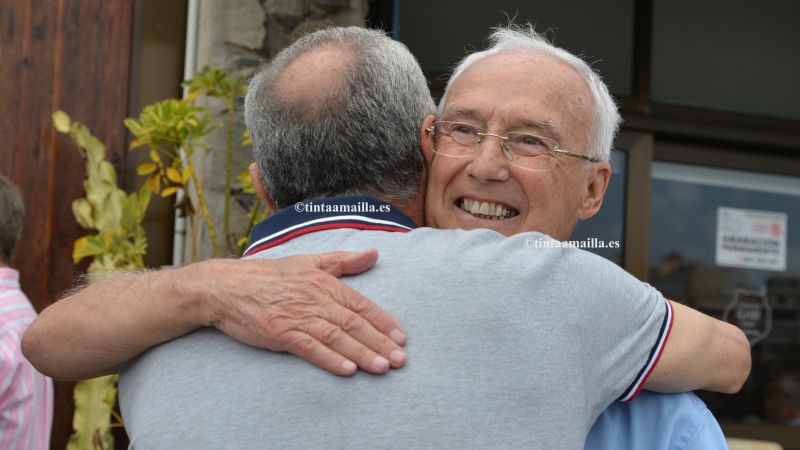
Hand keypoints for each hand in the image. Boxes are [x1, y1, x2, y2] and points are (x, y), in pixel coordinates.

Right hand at [196, 249, 406, 375]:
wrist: (226, 286)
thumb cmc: (269, 275)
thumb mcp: (309, 261)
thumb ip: (343, 261)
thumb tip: (374, 253)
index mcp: (324, 283)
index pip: (361, 304)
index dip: (383, 321)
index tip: (402, 337)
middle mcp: (315, 299)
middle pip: (354, 323)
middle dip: (380, 342)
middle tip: (401, 360)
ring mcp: (298, 316)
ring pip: (337, 337)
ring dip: (361, 353)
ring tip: (382, 367)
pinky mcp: (280, 332)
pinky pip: (309, 348)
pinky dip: (329, 359)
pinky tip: (347, 370)